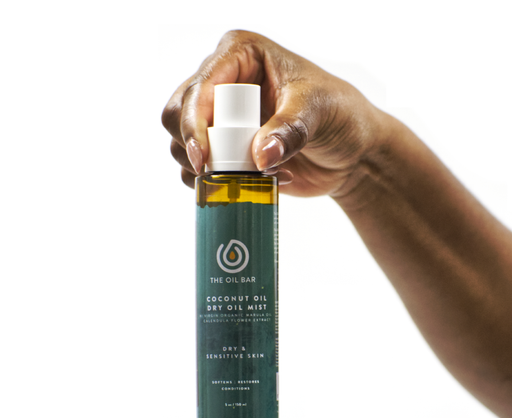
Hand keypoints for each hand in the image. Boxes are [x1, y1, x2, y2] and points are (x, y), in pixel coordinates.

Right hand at [162, 30, 386, 197]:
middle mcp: (223, 83)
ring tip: (253, 174)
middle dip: (193, 146)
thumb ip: (290, 129)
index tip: (203, 158)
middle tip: (224, 168)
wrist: (350, 152)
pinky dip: (217, 183)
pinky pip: (198, 170)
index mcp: (240, 55)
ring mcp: (220, 119)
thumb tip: (260, 156)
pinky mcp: (224, 150)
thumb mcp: (319, 111)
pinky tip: (256, 181)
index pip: (199, 86)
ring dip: (206, 168)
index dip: (193, 122)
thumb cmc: (340, 116)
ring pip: (180, 144)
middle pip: (177, 113)